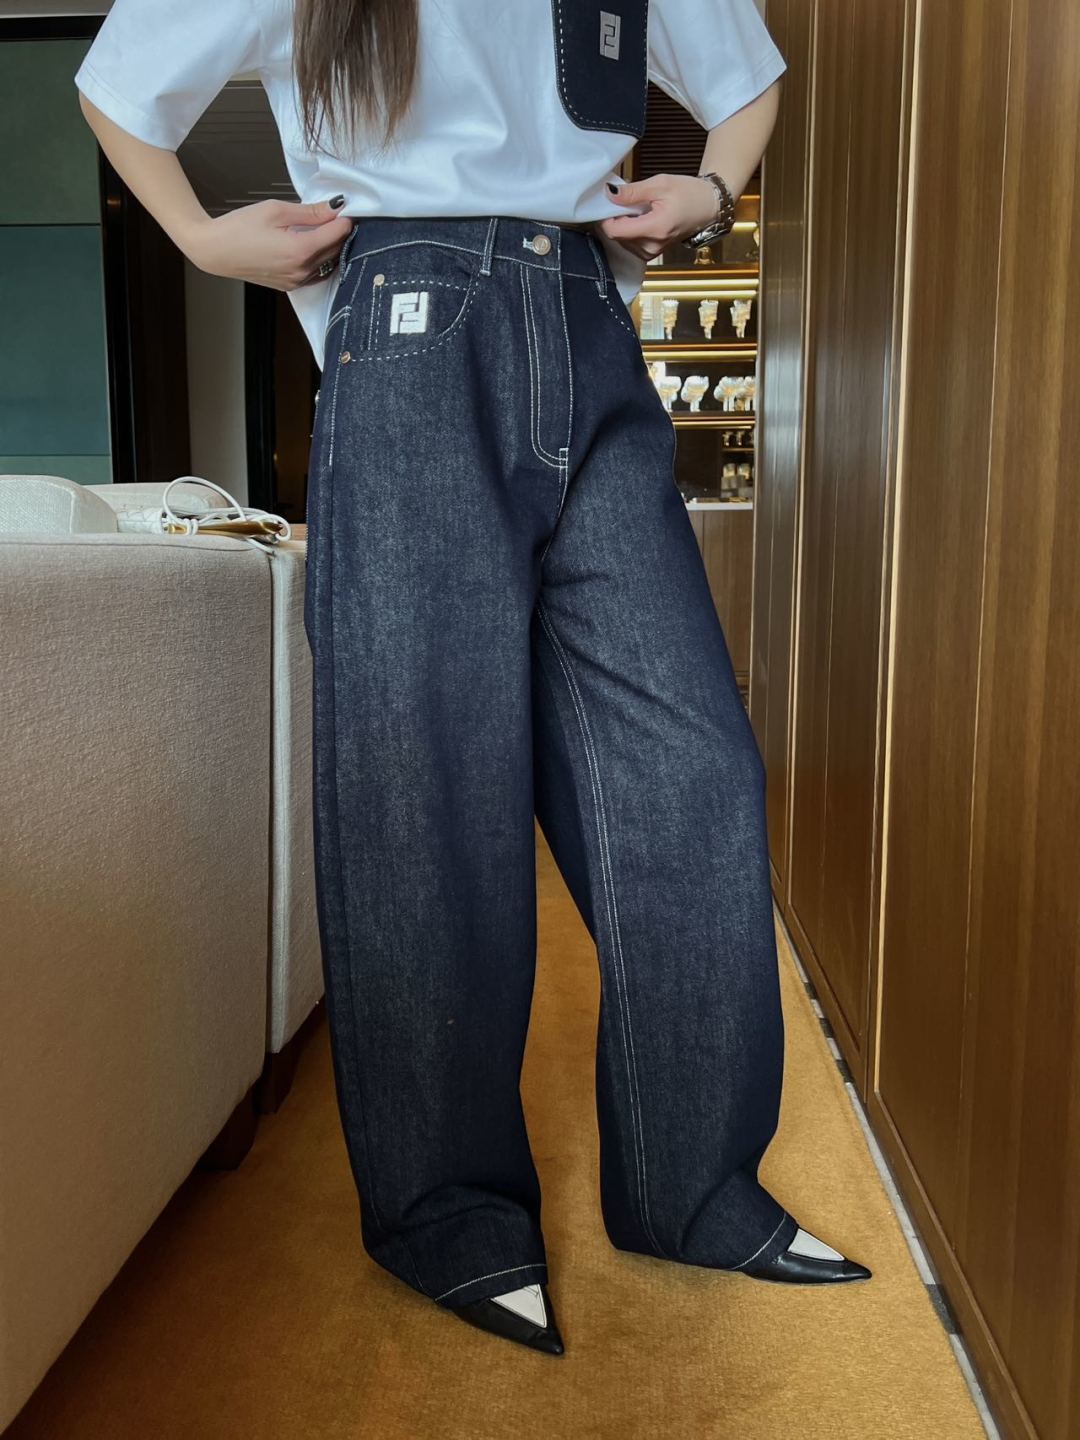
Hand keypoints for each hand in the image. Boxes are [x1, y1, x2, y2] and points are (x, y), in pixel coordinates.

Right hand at [181, 198, 354, 289]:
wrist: (215, 250)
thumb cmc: (239, 228)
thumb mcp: (276, 210)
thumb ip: (310, 211)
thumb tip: (334, 208)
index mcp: (301, 250)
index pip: (338, 234)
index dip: (344, 218)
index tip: (343, 207)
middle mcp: (302, 270)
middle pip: (336, 249)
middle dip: (339, 231)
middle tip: (335, 214)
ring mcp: (297, 281)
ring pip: (328, 263)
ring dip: (331, 246)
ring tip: (323, 227)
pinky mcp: (290, 286)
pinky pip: (316, 273)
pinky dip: (321, 259)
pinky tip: (314, 246)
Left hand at [596, 173, 718, 259]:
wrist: (709, 207)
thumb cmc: (688, 192)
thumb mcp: (660, 184)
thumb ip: (633, 192)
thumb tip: (609, 193)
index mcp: (654, 229)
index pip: (615, 231)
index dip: (606, 217)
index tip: (609, 202)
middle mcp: (651, 246)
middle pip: (617, 237)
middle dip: (616, 219)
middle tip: (627, 201)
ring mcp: (652, 253)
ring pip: (622, 241)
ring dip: (624, 225)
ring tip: (638, 209)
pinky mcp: (652, 254)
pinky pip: (631, 244)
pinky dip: (631, 231)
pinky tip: (641, 219)